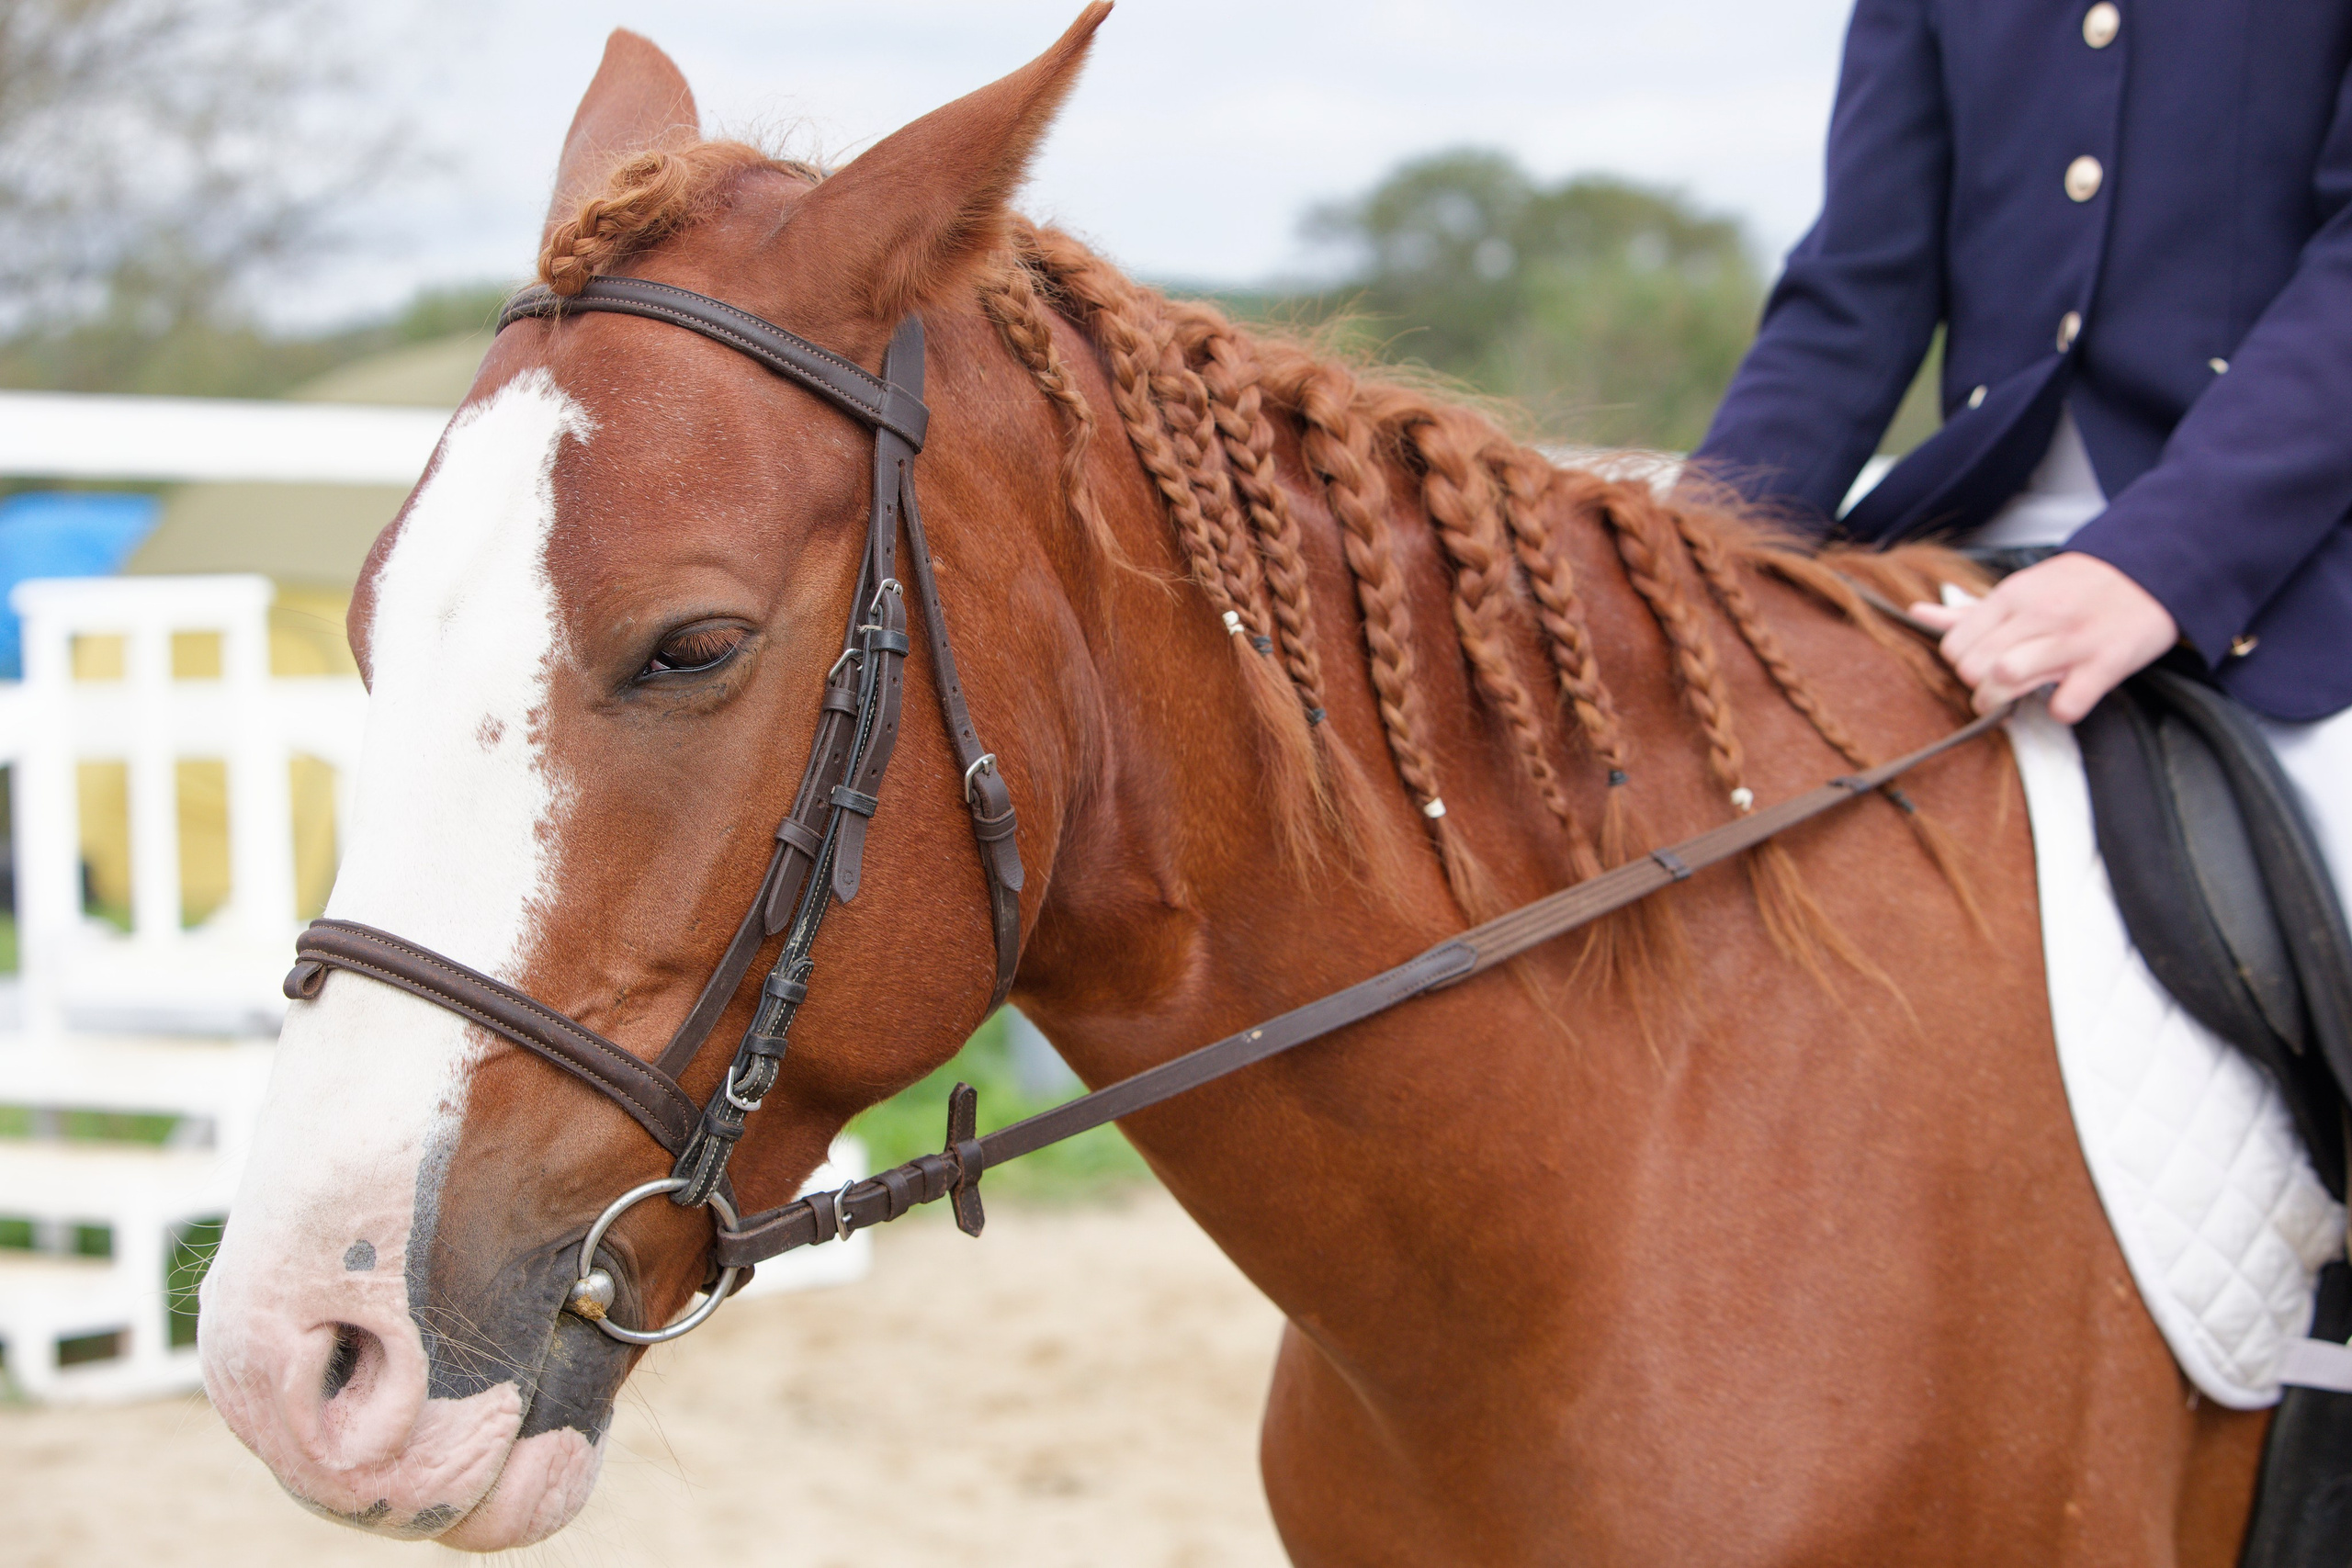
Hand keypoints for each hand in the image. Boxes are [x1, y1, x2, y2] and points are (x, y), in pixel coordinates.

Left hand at [1907, 552, 2178, 723]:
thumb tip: (1918, 613)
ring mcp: (2071, 640)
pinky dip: (2062, 711)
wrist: (2152, 568)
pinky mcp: (2106, 662)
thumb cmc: (2081, 586)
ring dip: (2004, 701)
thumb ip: (1970, 609)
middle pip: (1973, 666)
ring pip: (2006, 678)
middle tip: (1995, 689)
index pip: (1954, 645)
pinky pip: (2067, 704)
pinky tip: (2066, 699)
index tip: (1979, 667)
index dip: (1960, 665)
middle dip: (1977, 687)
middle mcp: (2038, 616)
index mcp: (2013, 597)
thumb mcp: (2022, 588)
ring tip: (2017, 699)